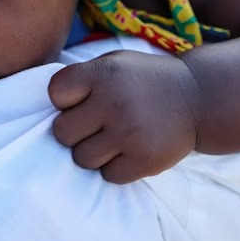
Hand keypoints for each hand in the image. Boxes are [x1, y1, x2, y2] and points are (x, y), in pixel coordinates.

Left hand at [48, 50, 201, 183]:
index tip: (80, 100)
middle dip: (75, 131)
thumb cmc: (143, 82)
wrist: (197, 98)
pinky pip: (107, 176)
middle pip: (62, 133)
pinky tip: (127, 151)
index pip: (55, 93)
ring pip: (81, 159)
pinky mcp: (144, 160)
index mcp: (102, 74)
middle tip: (96, 125)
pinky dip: (114, 168)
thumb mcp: (113, 64)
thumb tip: (43, 107)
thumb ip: (81, 80)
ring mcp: (129, 134)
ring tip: (111, 139)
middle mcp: (114, 103)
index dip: (63, 101)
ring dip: (92, 152)